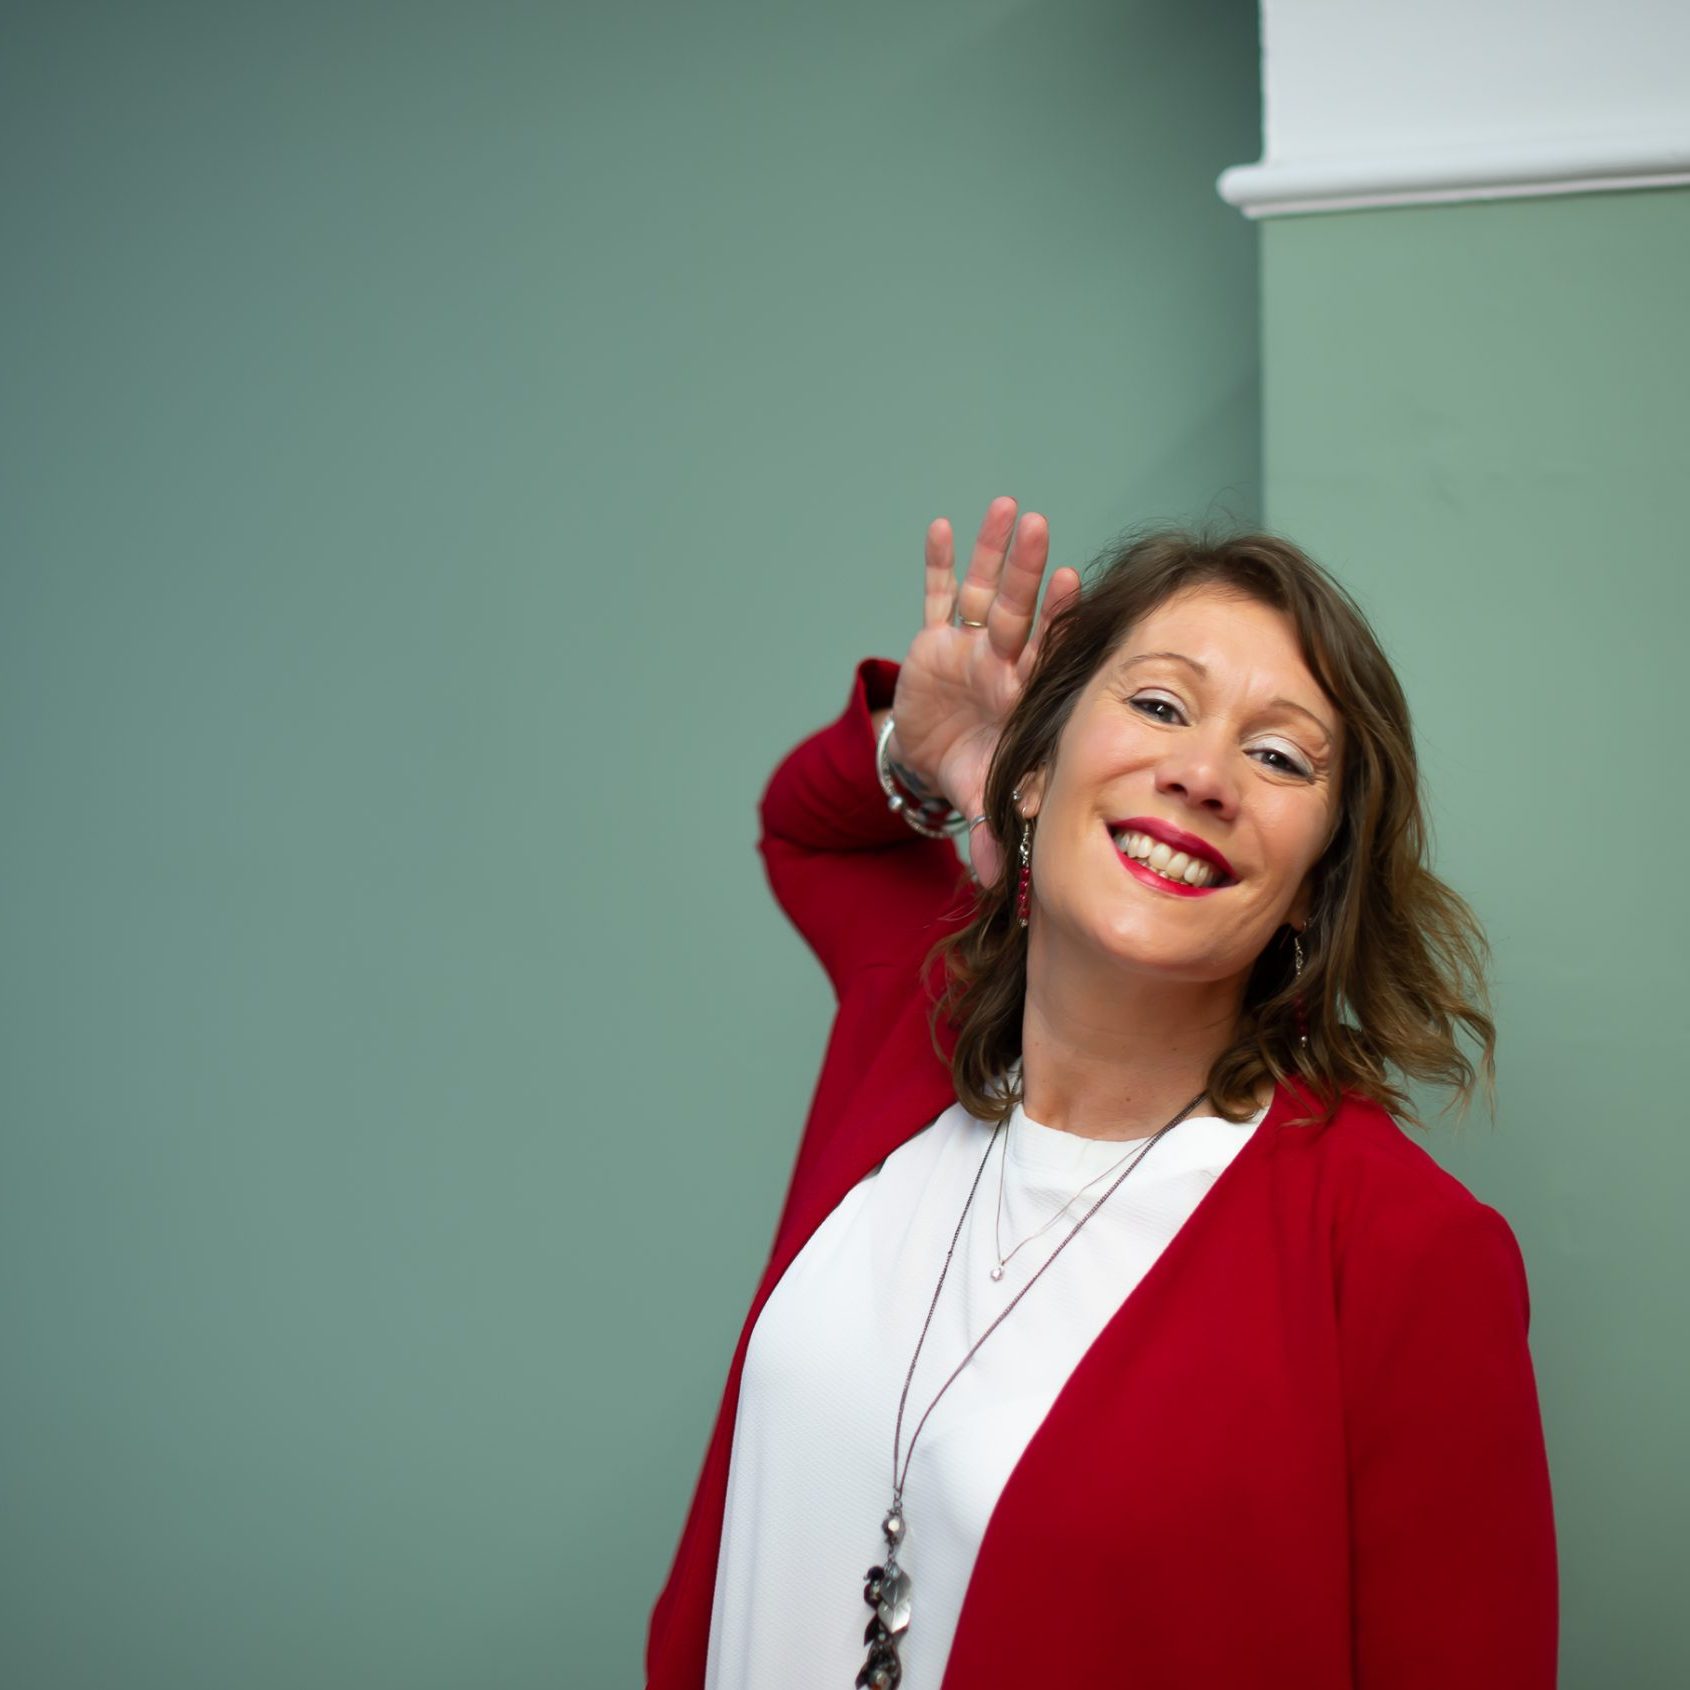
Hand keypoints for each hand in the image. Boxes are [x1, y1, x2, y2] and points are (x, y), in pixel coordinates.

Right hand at [888, 496, 1080, 888]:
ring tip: (1005, 509)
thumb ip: (992, 830)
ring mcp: (968, 646)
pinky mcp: (933, 642)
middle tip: (1039, 526)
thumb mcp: (980, 794)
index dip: (1054, 618)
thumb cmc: (975, 768)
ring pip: (982, 592)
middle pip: (1015, 609)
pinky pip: (936, 597)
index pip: (1040, 649)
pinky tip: (941, 527)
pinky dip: (937, 565)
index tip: (1073, 582)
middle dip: (1025, 568)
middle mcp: (1000, 661)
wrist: (941, 757)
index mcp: (1018, 693)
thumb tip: (997, 882)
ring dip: (992, 552)